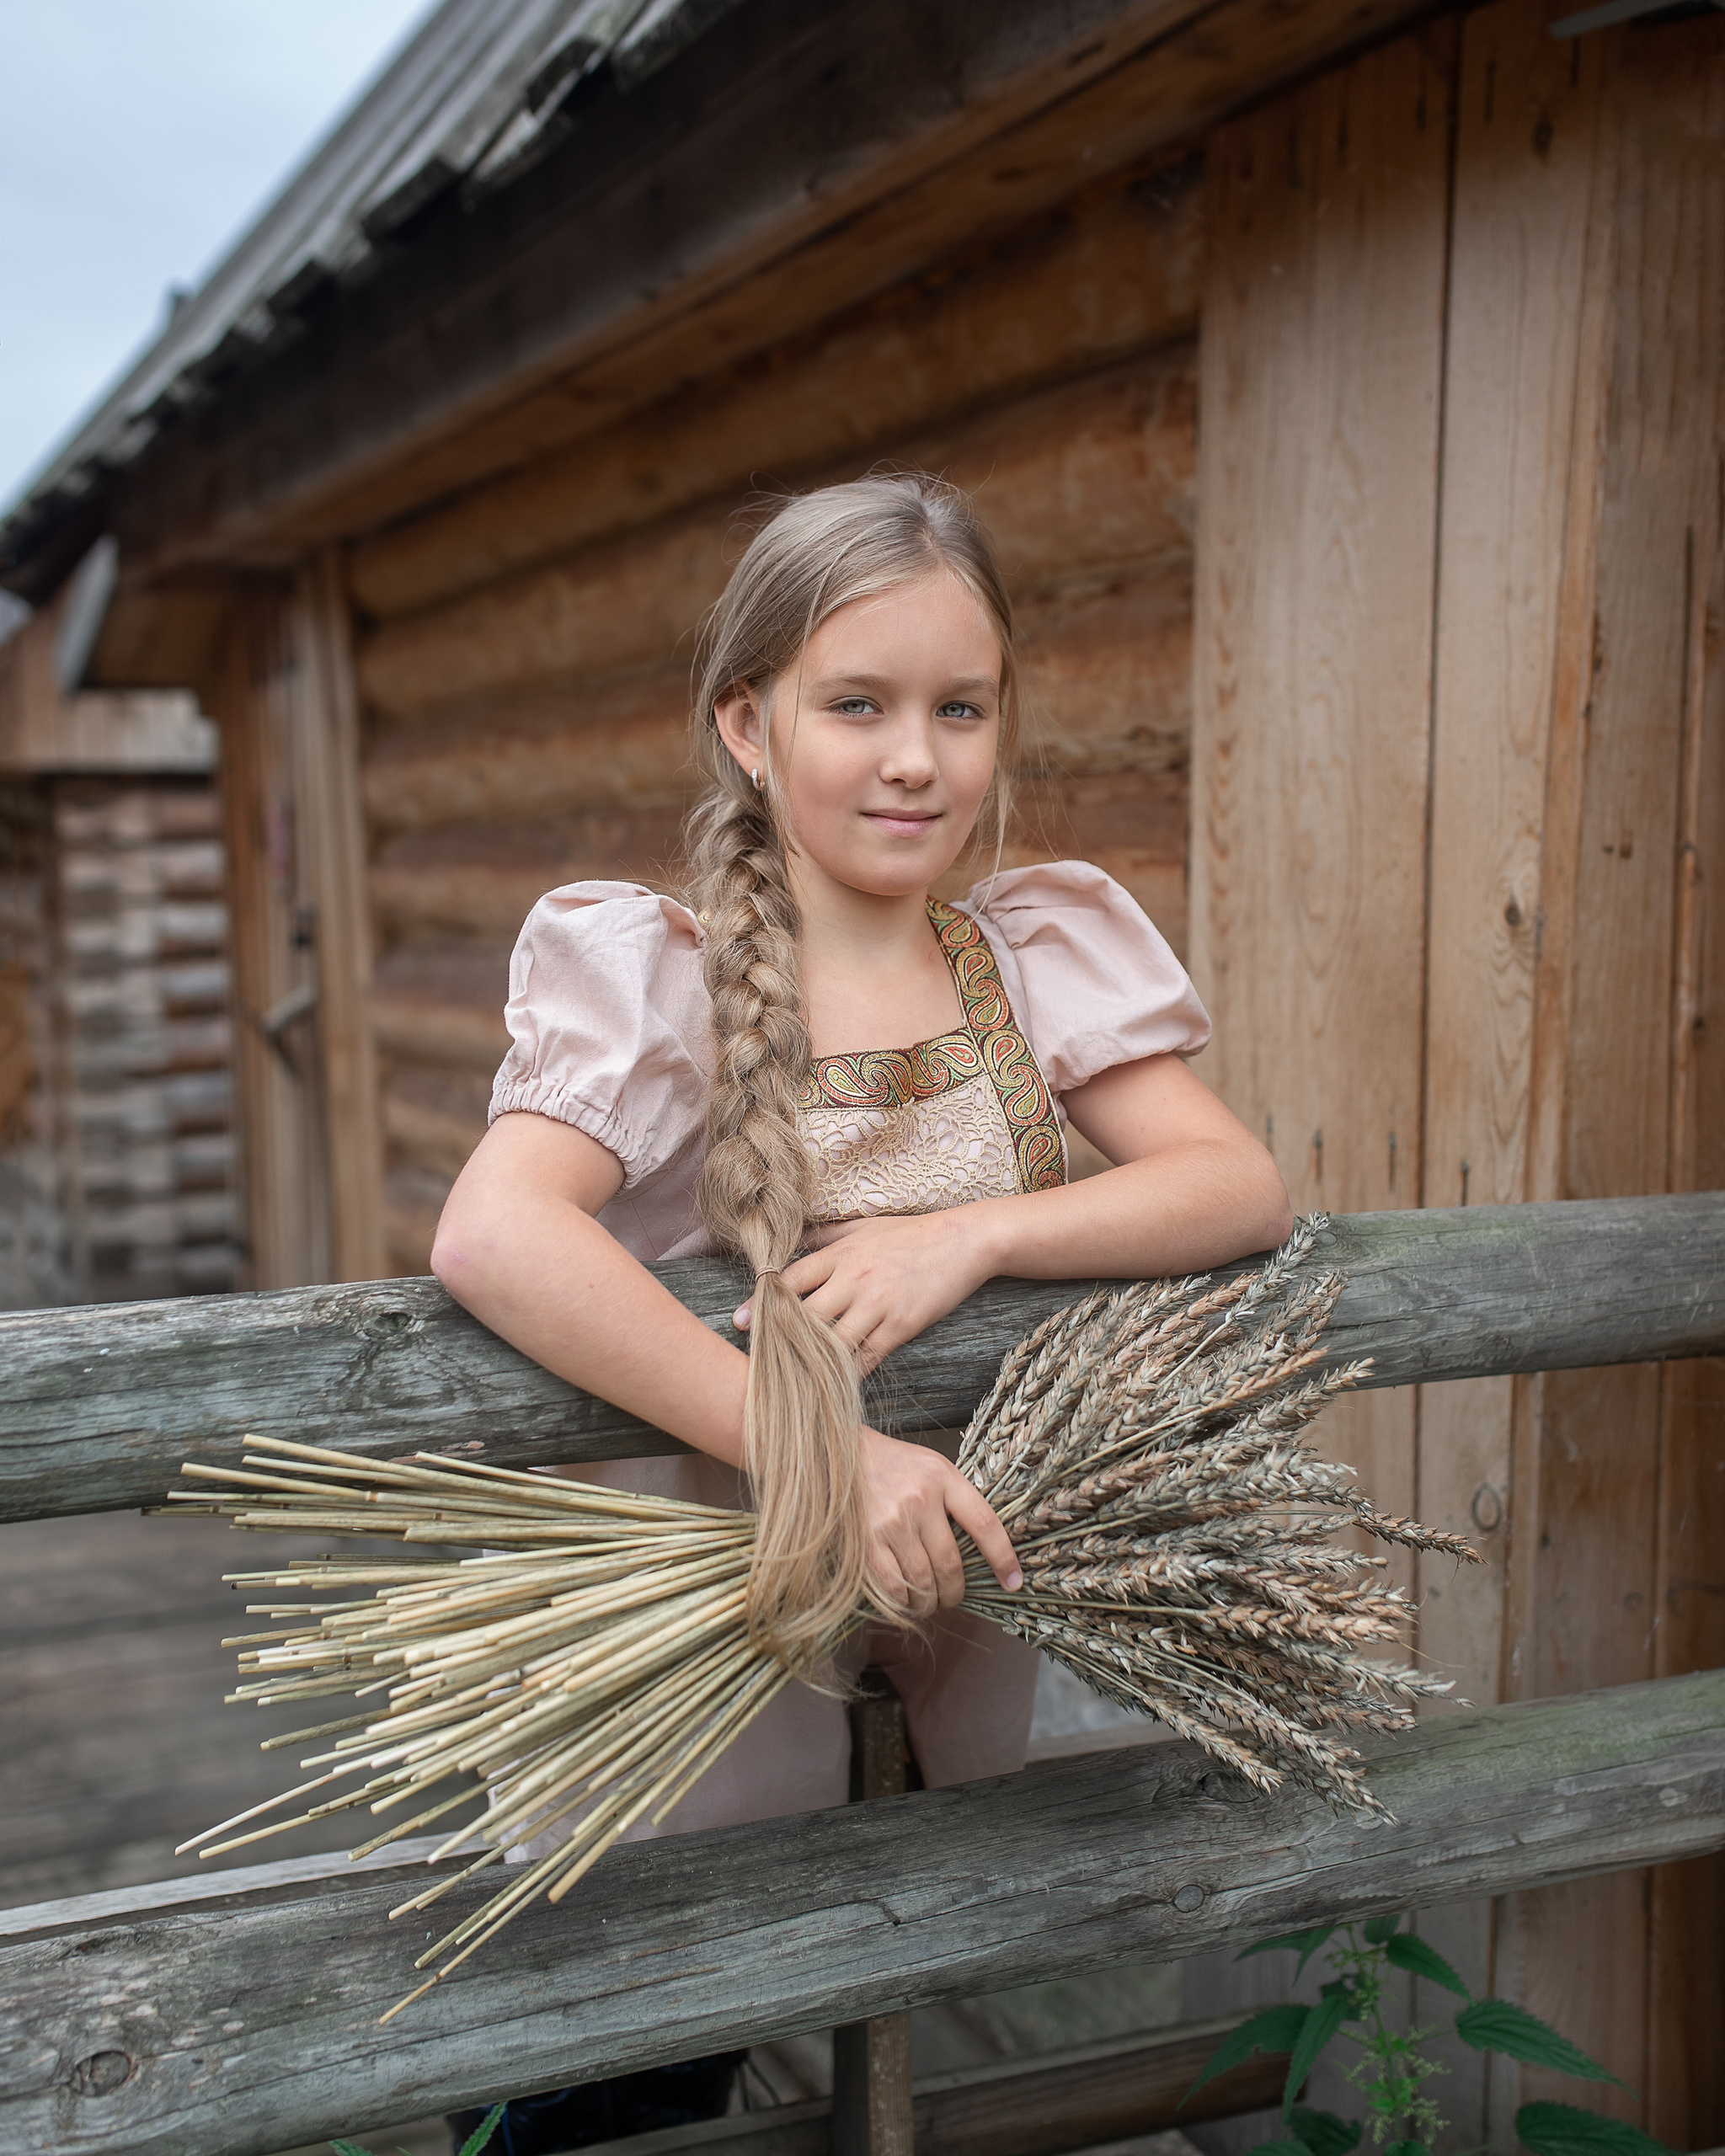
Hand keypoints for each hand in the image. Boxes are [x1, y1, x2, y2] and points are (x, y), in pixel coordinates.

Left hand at [733, 1210, 996, 1373]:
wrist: (963, 1242)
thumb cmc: (910, 1234)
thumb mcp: (862, 1227)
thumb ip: (824, 1237)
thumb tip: (789, 1241)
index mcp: (839, 1254)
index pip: (789, 1280)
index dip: (761, 1303)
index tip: (740, 1322)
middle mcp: (852, 1278)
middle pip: (803, 1316)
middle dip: (779, 1339)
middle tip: (759, 1361)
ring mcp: (877, 1304)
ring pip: (831, 1341)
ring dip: (810, 1362)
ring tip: (790, 1381)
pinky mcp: (901, 1325)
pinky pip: (866, 1357)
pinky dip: (848, 1374)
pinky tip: (833, 1386)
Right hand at [858, 1428, 1020, 1615]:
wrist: (839, 1454)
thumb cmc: (891, 1464)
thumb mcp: (932, 1467)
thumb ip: (954, 1500)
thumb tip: (977, 1550)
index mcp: (942, 1477)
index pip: (984, 1524)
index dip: (1003, 1558)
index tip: (1013, 1581)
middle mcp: (919, 1499)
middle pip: (950, 1564)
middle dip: (956, 1592)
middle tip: (953, 1597)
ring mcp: (891, 1522)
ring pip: (923, 1581)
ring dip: (929, 1601)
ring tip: (928, 1601)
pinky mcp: (866, 1542)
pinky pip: (894, 1587)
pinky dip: (903, 1601)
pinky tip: (904, 1598)